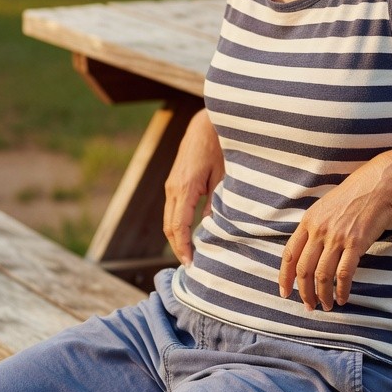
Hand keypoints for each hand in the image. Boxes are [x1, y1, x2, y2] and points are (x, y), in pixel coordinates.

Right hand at [163, 110, 224, 265]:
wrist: (205, 124)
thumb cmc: (219, 147)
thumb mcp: (223, 176)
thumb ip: (216, 203)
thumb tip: (211, 228)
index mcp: (185, 188)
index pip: (179, 226)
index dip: (183, 248)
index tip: (190, 264)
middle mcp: (173, 188)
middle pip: (169, 227)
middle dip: (178, 248)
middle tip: (190, 267)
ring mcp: (171, 186)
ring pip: (168, 220)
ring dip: (176, 239)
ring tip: (189, 256)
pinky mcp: (174, 183)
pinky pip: (172, 210)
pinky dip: (177, 226)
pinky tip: (188, 236)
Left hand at [279, 158, 391, 311]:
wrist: (379, 184)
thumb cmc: (354, 194)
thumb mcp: (325, 206)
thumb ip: (315, 227)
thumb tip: (309, 250)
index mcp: (308, 222)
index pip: (289, 255)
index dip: (285, 277)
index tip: (285, 292)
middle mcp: (319, 231)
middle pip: (304, 270)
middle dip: (304, 292)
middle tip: (309, 306)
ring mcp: (337, 238)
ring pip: (322, 276)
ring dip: (322, 295)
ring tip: (326, 306)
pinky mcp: (356, 244)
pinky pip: (343, 274)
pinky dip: (341, 290)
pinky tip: (342, 298)